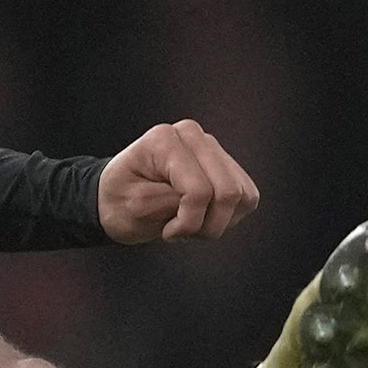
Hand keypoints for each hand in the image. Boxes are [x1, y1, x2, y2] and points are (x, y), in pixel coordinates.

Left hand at [96, 120, 256, 244]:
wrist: (119, 199)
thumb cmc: (120, 202)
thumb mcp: (133, 208)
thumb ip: (167, 203)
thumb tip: (202, 199)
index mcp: (164, 140)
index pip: (199, 191)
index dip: (188, 223)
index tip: (166, 232)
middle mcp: (192, 135)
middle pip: (228, 192)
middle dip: (208, 225)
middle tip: (180, 231)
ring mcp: (212, 148)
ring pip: (243, 196)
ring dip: (218, 221)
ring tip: (190, 222)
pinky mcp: (227, 165)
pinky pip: (248, 197)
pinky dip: (229, 216)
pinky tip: (203, 216)